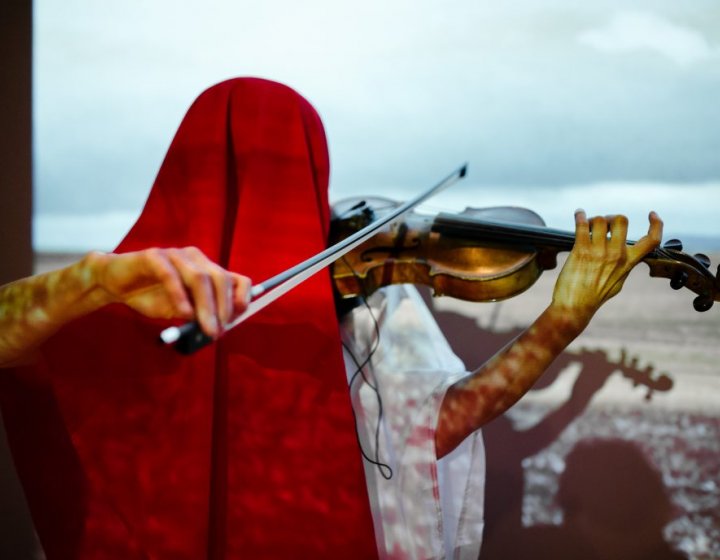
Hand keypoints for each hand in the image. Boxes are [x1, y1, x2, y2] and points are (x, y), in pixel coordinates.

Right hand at [90, 247, 250, 337]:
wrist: (115, 284)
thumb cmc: (151, 296)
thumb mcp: (181, 310)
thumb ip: (199, 315)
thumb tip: (217, 329)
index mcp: (207, 269)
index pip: (236, 279)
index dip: (240, 299)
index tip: (235, 320)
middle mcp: (196, 259)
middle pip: (220, 279)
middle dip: (223, 308)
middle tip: (218, 332)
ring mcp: (176, 255)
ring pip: (199, 277)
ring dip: (206, 306)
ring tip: (205, 328)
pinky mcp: (154, 256)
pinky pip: (171, 275)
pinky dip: (180, 296)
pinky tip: (183, 314)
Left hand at [552, 210, 662, 323]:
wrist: (574, 307)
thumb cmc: (594, 297)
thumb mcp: (617, 283)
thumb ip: (623, 267)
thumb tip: (626, 257)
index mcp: (628, 263)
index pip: (652, 241)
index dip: (656, 224)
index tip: (652, 214)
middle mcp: (616, 255)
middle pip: (621, 220)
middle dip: (612, 217)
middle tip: (603, 224)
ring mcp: (599, 252)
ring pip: (600, 220)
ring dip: (593, 219)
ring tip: (587, 225)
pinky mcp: (581, 251)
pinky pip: (582, 225)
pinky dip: (580, 216)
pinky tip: (579, 215)